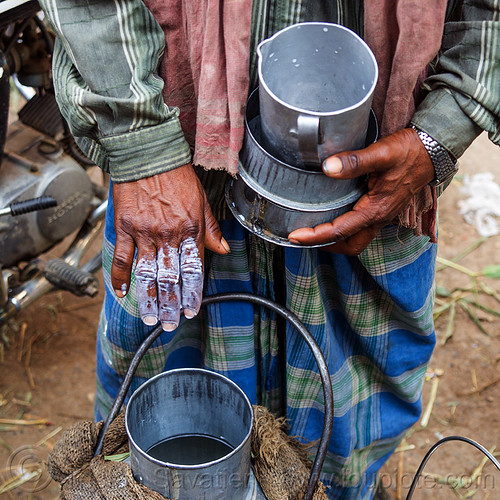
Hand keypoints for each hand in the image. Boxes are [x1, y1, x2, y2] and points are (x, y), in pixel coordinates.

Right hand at [111, 164, 229, 330]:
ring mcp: (145, 233)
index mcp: (191, 230)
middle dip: (171, 305)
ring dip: (148, 299)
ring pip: (147, 274)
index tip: (191, 310)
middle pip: (170, 278)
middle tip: (170, 324)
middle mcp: (169, 235)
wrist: (149, 155)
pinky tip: (122, 293)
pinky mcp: (125, 227)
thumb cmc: (178, 178)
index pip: (194, 270)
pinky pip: (121, 257)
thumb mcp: (202, 201)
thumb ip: (211, 229)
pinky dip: (120, 277)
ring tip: (150, 318)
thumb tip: (224, 250)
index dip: (192, 294)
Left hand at [288, 128, 434, 254]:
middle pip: (349, 246)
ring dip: (335, 241)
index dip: (315, 236)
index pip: (340, 231)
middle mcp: (378, 218)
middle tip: (302, 238)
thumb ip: (355, 161)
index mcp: (375, 210)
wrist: (433, 150)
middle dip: (325, 246)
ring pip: (356, 240)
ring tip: (314, 231)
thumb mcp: (382, 153)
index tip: (294, 236)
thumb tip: (328, 168)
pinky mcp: (382, 209)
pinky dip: (344, 230)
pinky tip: (333, 216)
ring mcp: (382, 215)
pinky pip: (361, 228)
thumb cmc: (410, 151)